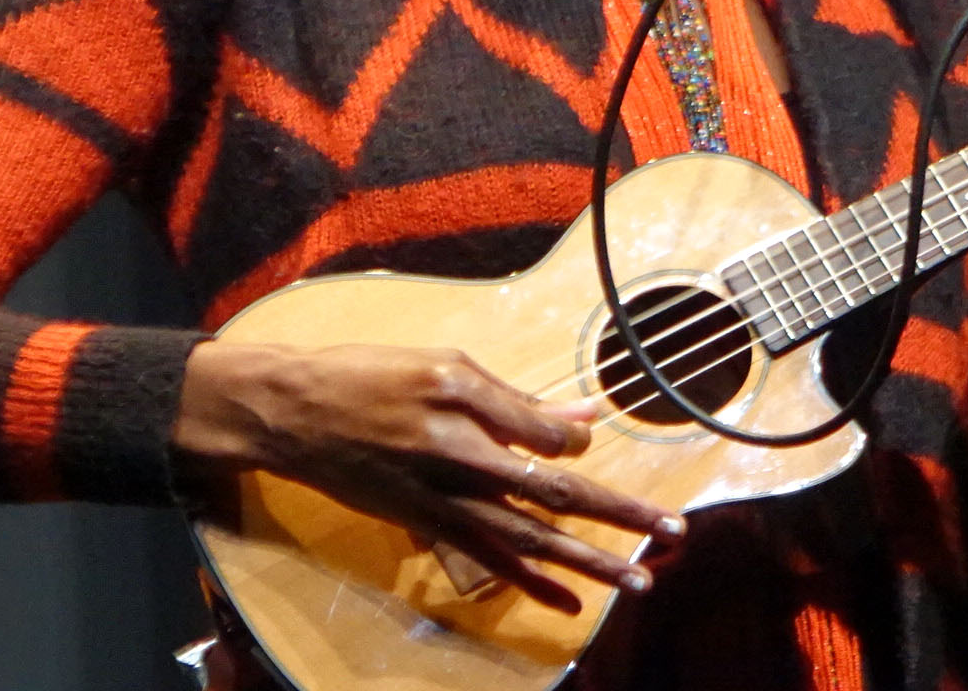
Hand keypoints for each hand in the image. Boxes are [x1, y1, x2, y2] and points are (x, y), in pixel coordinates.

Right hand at [173, 340, 683, 611]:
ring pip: (529, 540)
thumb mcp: (443, 365)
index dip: (581, 446)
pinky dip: (531, 584)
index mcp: (465, 404)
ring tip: (637, 581)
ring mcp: (443, 500)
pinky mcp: (426, 525)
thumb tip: (578, 418)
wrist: (295, 413)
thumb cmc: (370, 376)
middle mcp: (460, 459)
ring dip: (587, 562)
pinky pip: (489, 561)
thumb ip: (511, 399)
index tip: (600, 447)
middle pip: (553, 496)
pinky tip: (568, 602)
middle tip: (672, 533)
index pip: (546, 437)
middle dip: (618, 515)